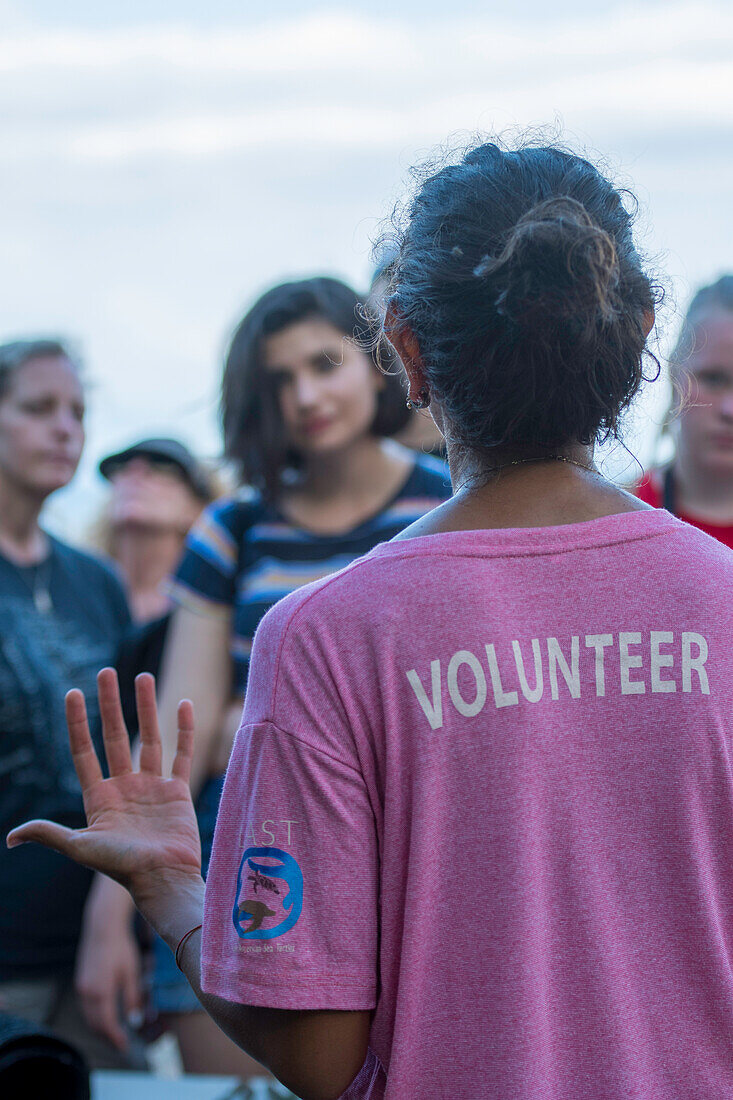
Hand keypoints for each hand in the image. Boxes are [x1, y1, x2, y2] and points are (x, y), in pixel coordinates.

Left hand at [7, 668, 203, 940]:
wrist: (164, 880)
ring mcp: (152, 788)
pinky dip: (184, 729)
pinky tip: (183, 703)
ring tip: (143, 676)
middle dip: (110, 704)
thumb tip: (12, 837)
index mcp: (99, 798)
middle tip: (107, 672)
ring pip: (149, 737)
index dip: (77, 723)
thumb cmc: (122, 867)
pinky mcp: (177, 791)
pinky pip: (181, 753)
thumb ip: (51, 833)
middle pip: (115, 736)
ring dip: (146, 707)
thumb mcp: (81, 847)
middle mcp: (125, 788)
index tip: (73, 693)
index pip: (85, 751)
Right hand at [75, 912, 143, 1050]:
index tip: (125, 1046)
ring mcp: (81, 987)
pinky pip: (85, 1007)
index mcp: (101, 991)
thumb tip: (134, 1021)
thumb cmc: (121, 948)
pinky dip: (94, 1016)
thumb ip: (132, 998)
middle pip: (95, 1024)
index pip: (107, 1024)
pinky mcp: (80, 981)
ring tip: (114, 1032)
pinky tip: (105, 1015)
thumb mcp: (132, 973)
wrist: (103, 927)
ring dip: (100, 1028)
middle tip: (121, 1042)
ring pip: (88, 1017)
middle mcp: (87, 992)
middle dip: (107, 1036)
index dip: (115, 1038)